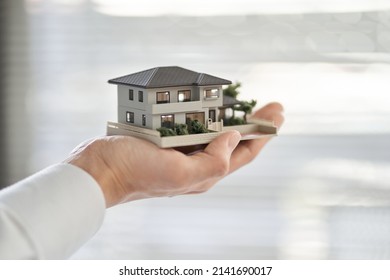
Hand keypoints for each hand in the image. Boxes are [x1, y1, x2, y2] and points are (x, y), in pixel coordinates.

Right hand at [64, 102, 283, 207]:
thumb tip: (233, 138)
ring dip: (233, 119)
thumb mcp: (180, 174)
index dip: (264, 134)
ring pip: (215, 134)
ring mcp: (181, 152)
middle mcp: (196, 164)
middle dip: (254, 125)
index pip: (244, 154)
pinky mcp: (166, 142)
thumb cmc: (136, 173)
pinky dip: (207, 116)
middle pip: (234, 143)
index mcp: (204, 174)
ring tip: (247, 106)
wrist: (100, 171)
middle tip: (271, 106)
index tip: (277, 114)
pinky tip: (210, 108)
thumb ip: (213, 161)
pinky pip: (194, 127)